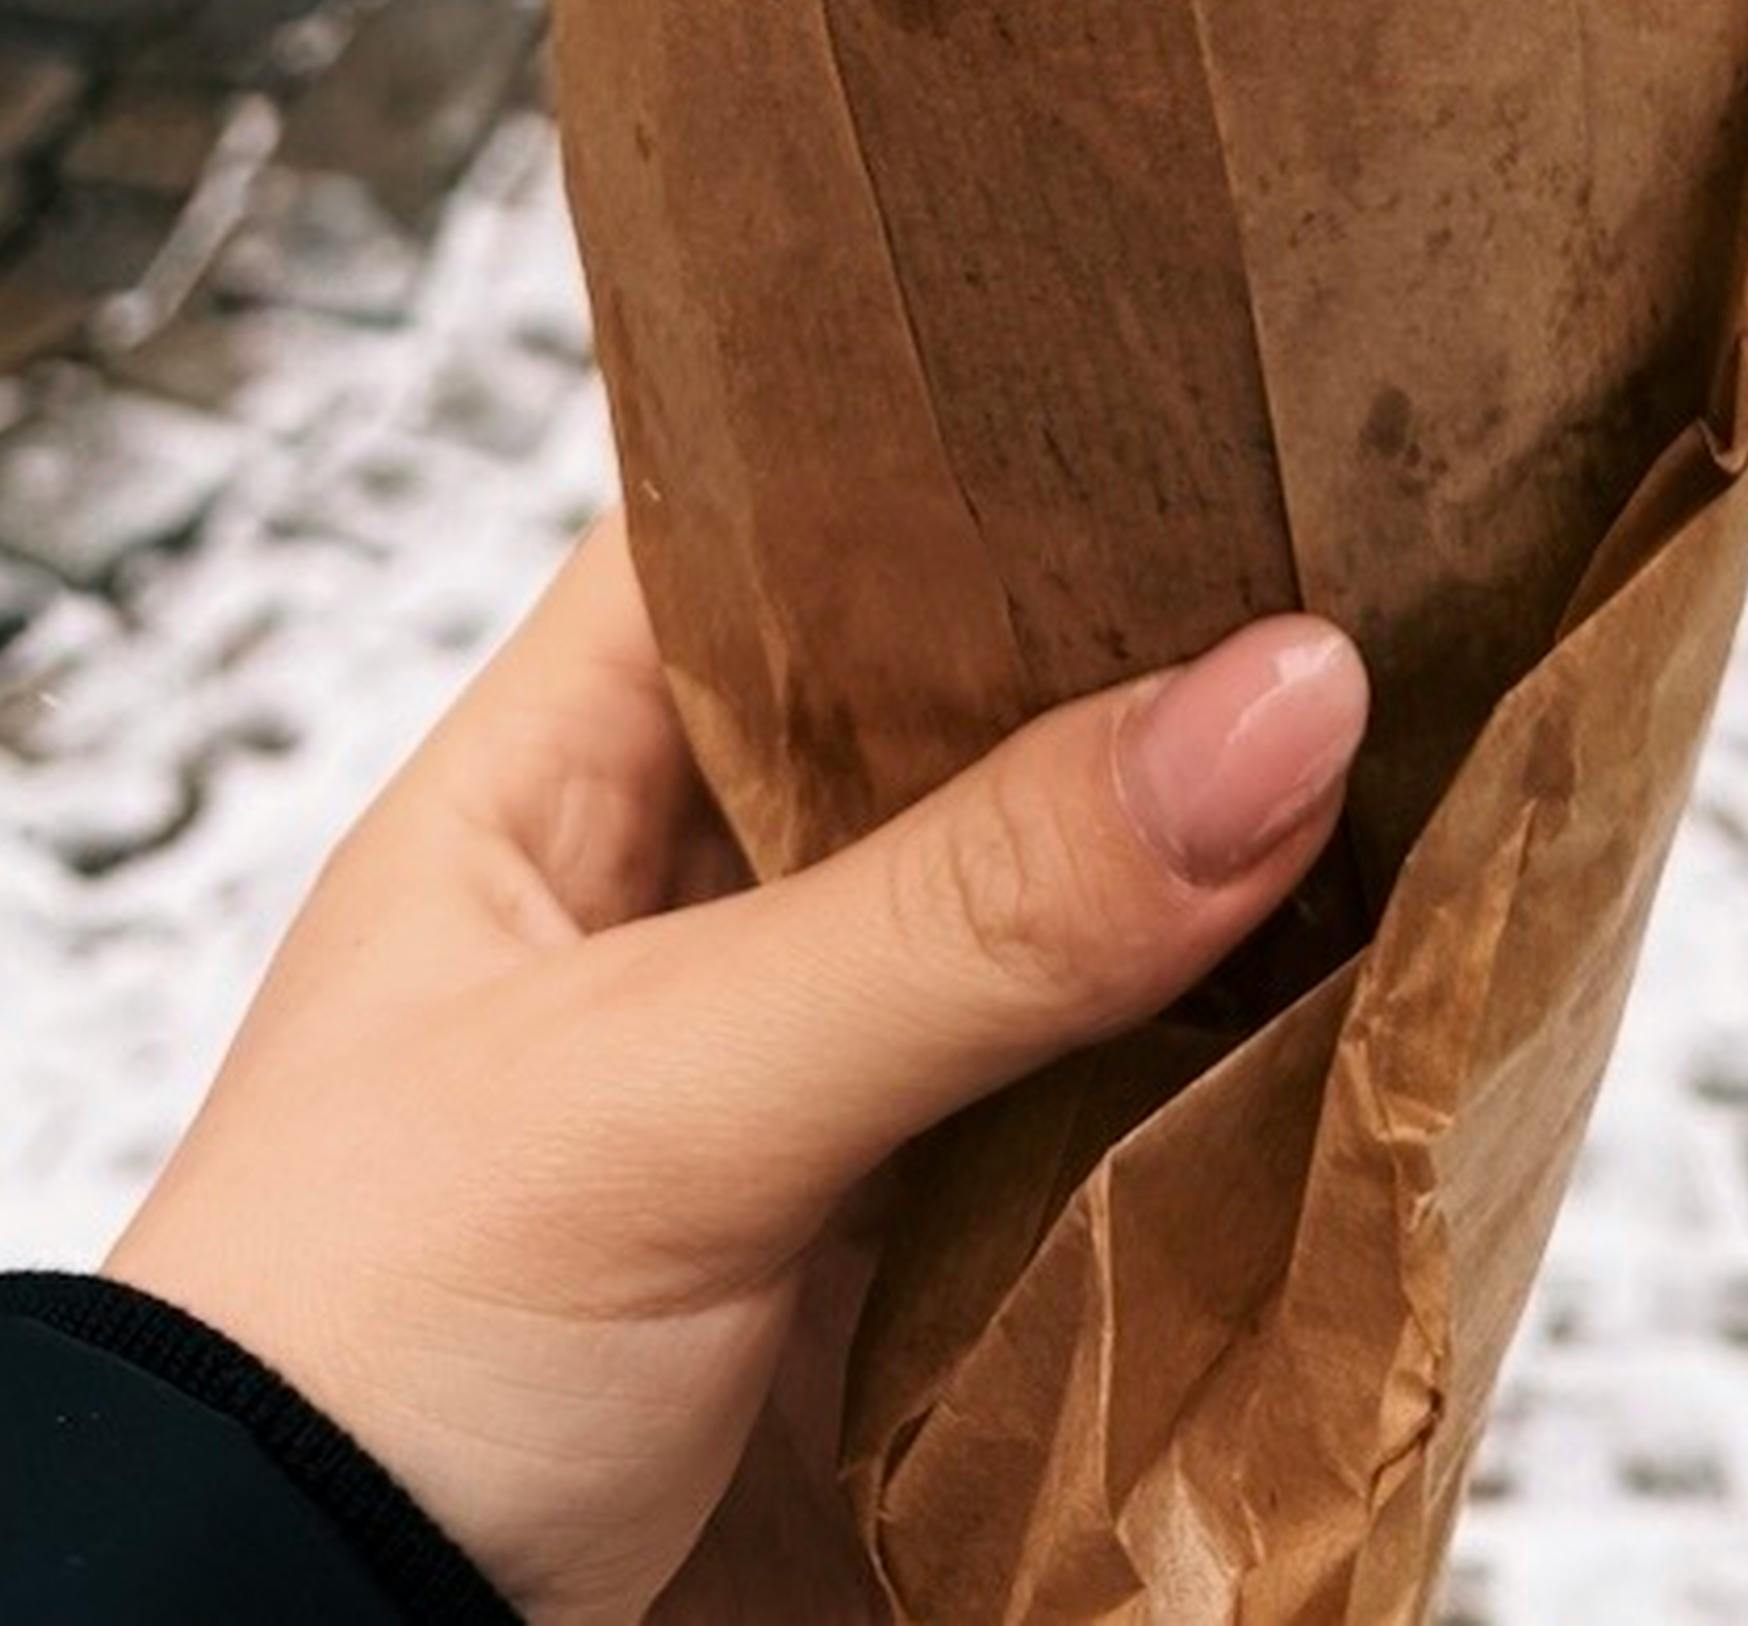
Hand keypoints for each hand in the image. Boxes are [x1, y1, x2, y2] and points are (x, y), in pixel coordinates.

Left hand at [108, 522, 1369, 1625]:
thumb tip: (1280, 694)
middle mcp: (670, 915)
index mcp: (549, 785)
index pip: (772, 526)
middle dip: (1127, 676)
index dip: (959, 451)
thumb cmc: (348, 1366)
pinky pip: (1064, 1137)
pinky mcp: (869, 1280)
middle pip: (939, 730)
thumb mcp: (665, 1092)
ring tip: (1398, 763)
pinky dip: (1185, 1093)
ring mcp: (776, 1098)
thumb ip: (972, 910)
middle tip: (1356, 573)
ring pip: (1027, 932)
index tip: (1176, 381)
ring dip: (1184, 891)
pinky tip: (1322, 1016)